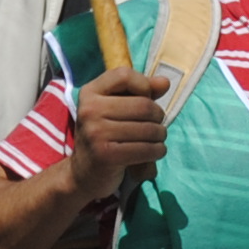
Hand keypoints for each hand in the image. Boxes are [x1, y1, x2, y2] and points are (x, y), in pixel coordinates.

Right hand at [65, 70, 170, 187]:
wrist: (84, 173)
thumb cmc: (105, 136)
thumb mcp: (117, 109)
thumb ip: (141, 92)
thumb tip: (164, 82)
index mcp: (90, 92)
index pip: (124, 75)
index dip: (144, 86)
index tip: (145, 99)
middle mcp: (89, 109)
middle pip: (143, 105)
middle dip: (158, 117)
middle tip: (155, 126)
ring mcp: (95, 132)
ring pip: (148, 129)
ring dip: (160, 136)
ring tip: (155, 140)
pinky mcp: (105, 155)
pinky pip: (146, 149)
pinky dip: (157, 151)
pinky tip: (153, 152)